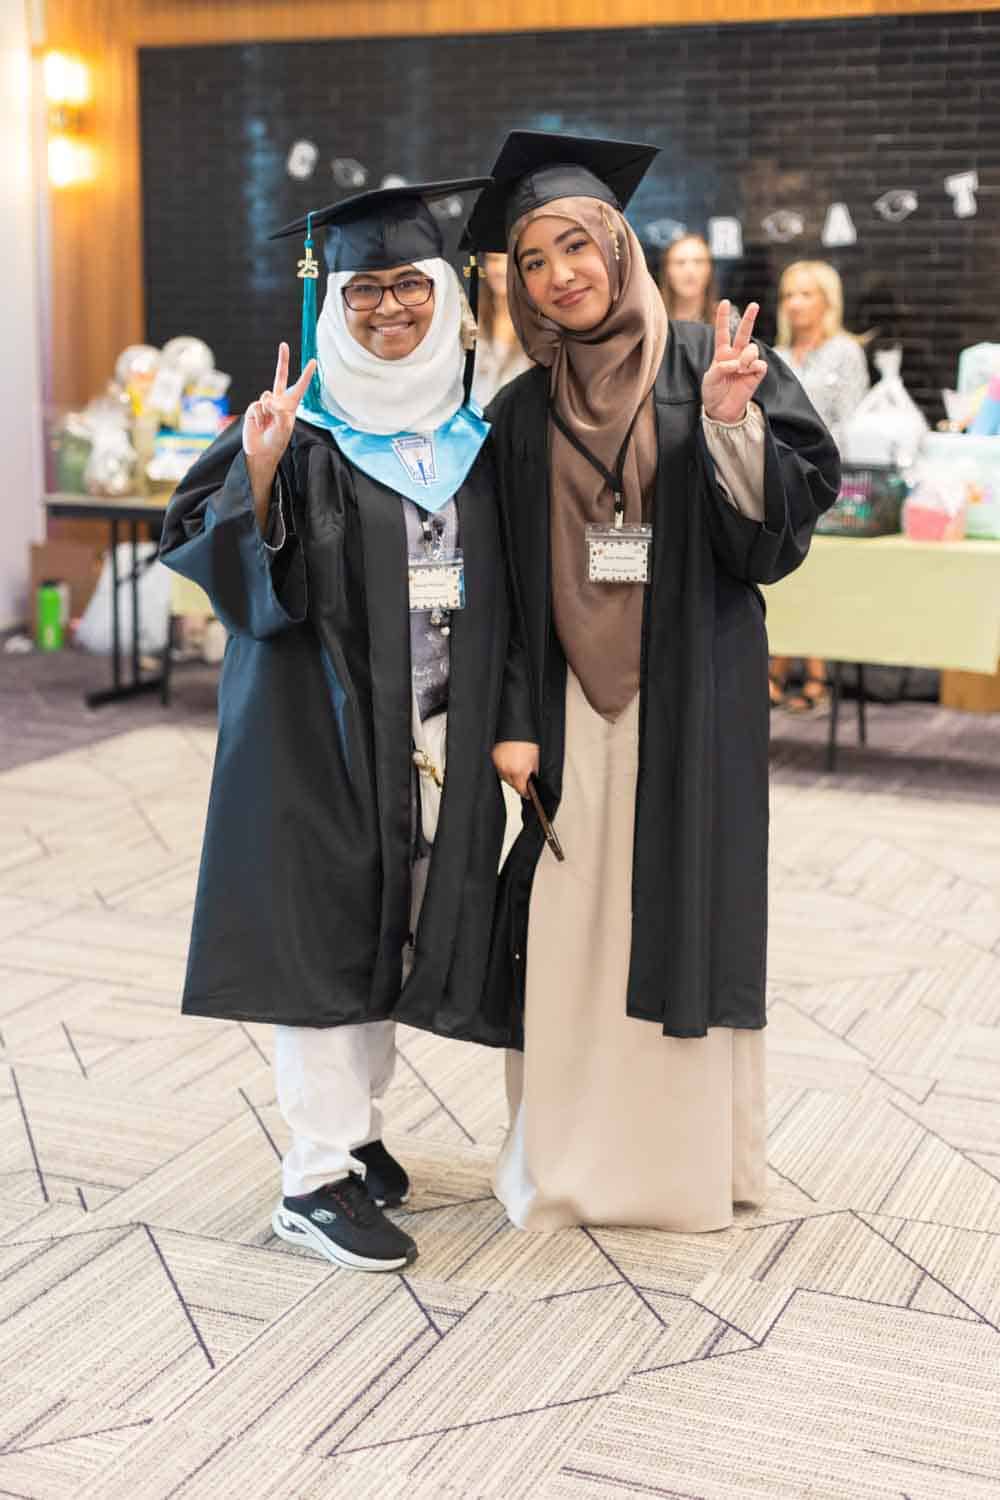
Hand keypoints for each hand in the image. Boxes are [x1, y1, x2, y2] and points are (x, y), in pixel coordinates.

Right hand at [242, 342, 316, 471]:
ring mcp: (265, 403)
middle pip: (280, 376)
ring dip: (268, 411)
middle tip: (283, 344)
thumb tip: (268, 399)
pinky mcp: (254, 408)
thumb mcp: (284, 427)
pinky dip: (259, 416)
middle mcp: (278, 401)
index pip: (300, 386)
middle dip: (282, 360)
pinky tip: (260, 425)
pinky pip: (257, 406)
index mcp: (291, 405)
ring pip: (266, 396)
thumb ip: (279, 412)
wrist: (261, 451)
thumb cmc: (277, 441)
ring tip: (268, 424)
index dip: (306, 374)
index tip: (313, 361)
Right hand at [492, 741, 539, 797]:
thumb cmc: (526, 740)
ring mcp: (498, 764)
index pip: (521, 790)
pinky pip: (498, 767)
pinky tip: (509, 760)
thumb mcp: (536, 758)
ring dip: (510, 775)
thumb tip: (533, 779)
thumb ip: (534, 772)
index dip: (526, 792)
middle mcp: (507, 770)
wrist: (516, 726)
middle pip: (512, 784)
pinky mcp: (493, 757)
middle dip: (518, 782)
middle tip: (523, 777)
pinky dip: (504, 767)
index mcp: (519, 771)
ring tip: (516, 766)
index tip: (528, 793)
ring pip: (504, 776)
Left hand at [701, 301, 767, 424]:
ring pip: (752, 348)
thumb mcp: (710, 379)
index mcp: (722, 354)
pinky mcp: (756, 374)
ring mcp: (747, 364)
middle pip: (744, 333)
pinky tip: (747, 372)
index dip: (723, 318)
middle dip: (749, 318)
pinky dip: (753, 366)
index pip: (722, 332)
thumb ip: (721, 367)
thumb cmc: (713, 392)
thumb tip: (737, 363)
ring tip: (740, 368)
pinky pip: (760, 364)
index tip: (725, 302)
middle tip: (754, 305)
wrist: (722, 410)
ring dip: (746, 356)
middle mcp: (736, 355)